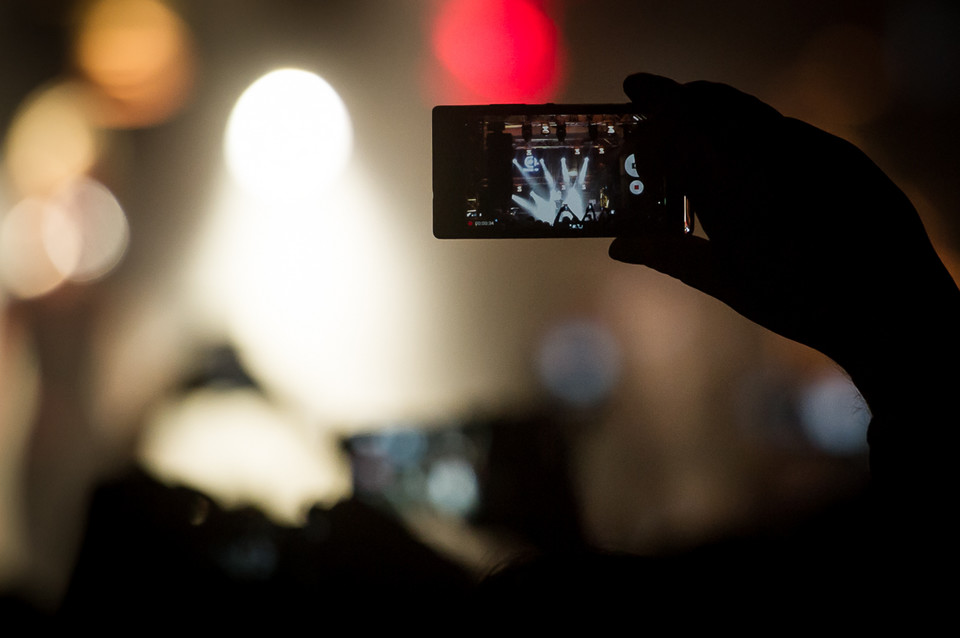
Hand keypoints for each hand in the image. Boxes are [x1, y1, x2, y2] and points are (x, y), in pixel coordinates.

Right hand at [609, 74, 958, 404]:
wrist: (889, 305)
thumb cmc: (796, 299)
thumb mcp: (723, 280)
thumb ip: (667, 254)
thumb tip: (618, 248)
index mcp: (729, 183)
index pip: (678, 120)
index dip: (651, 103)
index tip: (631, 98)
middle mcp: (768, 152)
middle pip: (713, 100)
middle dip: (681, 97)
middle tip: (656, 108)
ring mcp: (809, 147)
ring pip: (751, 111)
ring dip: (717, 112)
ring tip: (697, 134)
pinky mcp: (840, 153)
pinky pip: (786, 129)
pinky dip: (756, 132)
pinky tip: (751, 163)